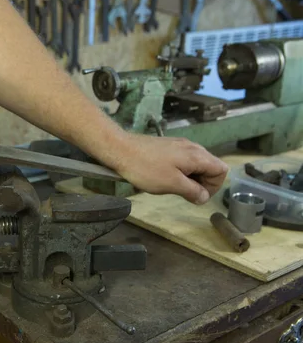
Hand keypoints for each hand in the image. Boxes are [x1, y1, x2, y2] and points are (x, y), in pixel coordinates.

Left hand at [111, 134, 228, 203]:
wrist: (120, 149)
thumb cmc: (146, 168)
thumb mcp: (172, 184)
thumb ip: (192, 191)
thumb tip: (204, 197)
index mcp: (197, 155)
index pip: (221, 170)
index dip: (214, 186)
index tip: (197, 195)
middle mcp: (192, 147)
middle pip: (210, 167)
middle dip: (202, 183)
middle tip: (183, 193)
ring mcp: (179, 145)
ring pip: (195, 164)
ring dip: (189, 178)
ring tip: (172, 186)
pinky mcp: (167, 146)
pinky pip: (182, 161)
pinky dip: (179, 171)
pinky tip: (164, 177)